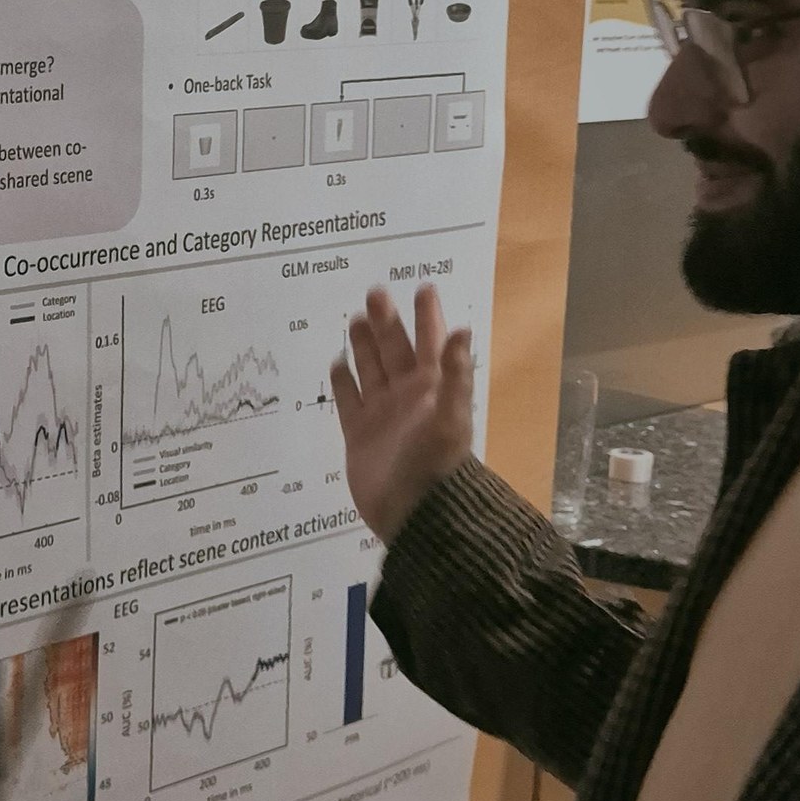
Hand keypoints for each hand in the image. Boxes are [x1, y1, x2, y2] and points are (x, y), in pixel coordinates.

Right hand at [331, 284, 476, 543]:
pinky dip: (343, 383)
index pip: (431, 344)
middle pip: (395, 351)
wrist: (415, 513)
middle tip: (375, 293)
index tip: (423, 287)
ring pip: (371, 370)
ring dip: (364, 346)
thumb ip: (456, 375)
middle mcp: (407, 397)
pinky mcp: (359, 435)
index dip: (428, 318)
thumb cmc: (436, 463)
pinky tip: (337, 363)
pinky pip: (349, 402)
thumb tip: (463, 330)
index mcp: (432, 389)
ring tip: (356, 319)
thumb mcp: (452, 417)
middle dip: (387, 322)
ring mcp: (382, 415)